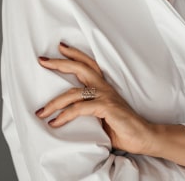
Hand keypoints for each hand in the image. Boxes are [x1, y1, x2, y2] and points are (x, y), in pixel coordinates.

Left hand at [36, 43, 154, 154]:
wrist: (143, 136)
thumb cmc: (122, 128)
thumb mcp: (101, 117)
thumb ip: (88, 111)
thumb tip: (67, 114)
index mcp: (103, 87)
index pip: (88, 65)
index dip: (74, 54)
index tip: (60, 48)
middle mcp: (104, 87)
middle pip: (80, 68)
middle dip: (60, 63)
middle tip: (42, 60)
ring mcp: (105, 96)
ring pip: (74, 92)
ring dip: (54, 102)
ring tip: (41, 112)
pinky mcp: (106, 107)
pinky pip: (80, 108)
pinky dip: (65, 115)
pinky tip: (56, 122)